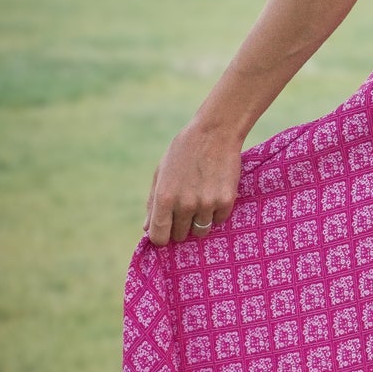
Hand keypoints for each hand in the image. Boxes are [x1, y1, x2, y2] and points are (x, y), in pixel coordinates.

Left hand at [144, 122, 241, 245]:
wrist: (215, 133)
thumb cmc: (184, 151)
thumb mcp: (161, 172)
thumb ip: (153, 202)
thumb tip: (147, 228)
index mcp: (164, 197)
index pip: (159, 236)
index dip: (161, 238)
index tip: (166, 232)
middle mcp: (184, 204)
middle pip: (180, 236)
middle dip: (180, 227)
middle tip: (185, 210)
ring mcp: (206, 204)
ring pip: (200, 230)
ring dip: (199, 221)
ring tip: (201, 201)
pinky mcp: (225, 201)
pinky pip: (218, 220)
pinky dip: (216, 212)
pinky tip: (214, 194)